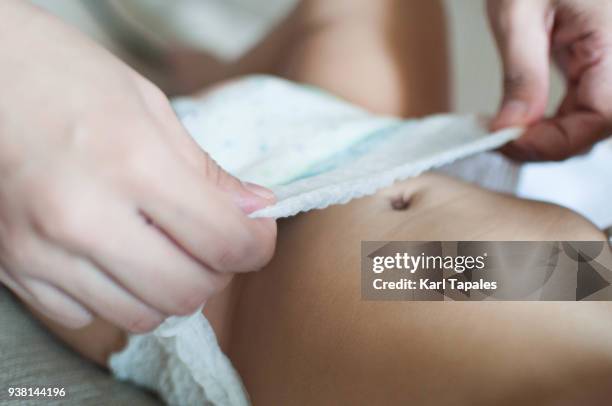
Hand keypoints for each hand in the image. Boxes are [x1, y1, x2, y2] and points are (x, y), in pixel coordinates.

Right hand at [0, 1, 275, 331]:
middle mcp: (83, 217)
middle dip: (216, 272)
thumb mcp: (148, 106)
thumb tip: (255, 210)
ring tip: (163, 249)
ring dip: (168, 290)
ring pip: (139, 316)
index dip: (256, 244)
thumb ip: (205, 171)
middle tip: (211, 242)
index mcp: (131, 163)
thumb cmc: (63, 75)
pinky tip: (111, 256)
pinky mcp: (12, 270)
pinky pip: (85, 316)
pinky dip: (114, 296)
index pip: (224, 242)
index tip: (255, 234)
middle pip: (187, 292)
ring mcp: (40, 251)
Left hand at [488, 0, 611, 160]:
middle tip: (497, 138)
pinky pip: (587, 104)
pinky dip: (554, 120)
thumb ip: (521, 75)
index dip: (552, 142)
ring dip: (549, 135)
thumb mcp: (517, 13)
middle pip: (598, 126)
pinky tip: (523, 117)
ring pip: (592, 122)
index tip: (504, 140)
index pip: (600, 118)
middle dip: (547, 143)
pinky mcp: (603, 62)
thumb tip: (511, 127)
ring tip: (504, 129)